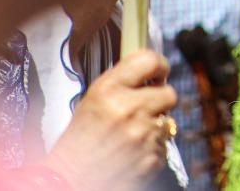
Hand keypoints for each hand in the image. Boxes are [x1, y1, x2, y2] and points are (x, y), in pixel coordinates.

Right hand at [44, 50, 177, 190]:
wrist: (70, 179)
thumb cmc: (79, 140)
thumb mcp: (93, 99)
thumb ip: (121, 82)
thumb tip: (151, 70)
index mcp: (109, 90)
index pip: (150, 61)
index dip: (159, 66)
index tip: (159, 72)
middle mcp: (128, 109)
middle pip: (169, 93)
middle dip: (160, 99)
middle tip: (146, 107)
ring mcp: (142, 134)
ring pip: (168, 120)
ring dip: (155, 125)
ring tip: (133, 133)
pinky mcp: (152, 157)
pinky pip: (164, 144)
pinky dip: (153, 147)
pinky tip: (134, 150)